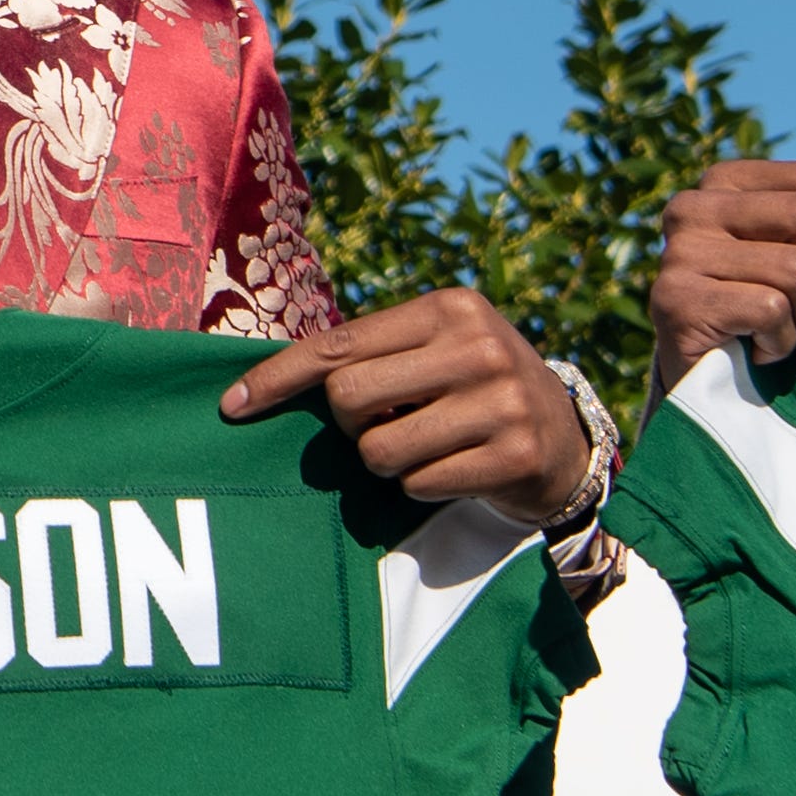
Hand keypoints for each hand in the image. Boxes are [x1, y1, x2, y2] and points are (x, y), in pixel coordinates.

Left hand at [220, 288, 594, 523]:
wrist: (563, 439)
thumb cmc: (470, 389)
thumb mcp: (433, 349)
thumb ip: (369, 355)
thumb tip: (264, 382)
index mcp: (448, 308)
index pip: (338, 346)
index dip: (279, 378)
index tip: (232, 407)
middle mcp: (478, 346)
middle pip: (349, 398)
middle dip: (351, 425)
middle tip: (387, 423)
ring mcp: (502, 400)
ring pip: (380, 450)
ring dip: (387, 462)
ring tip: (426, 446)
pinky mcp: (515, 454)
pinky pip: (418, 485)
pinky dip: (421, 486)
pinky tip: (454, 468)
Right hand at [648, 122, 795, 400]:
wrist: (718, 389)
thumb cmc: (778, 309)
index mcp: (727, 179)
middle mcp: (693, 204)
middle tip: (795, 310)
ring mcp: (677, 251)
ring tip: (774, 333)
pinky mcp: (674, 300)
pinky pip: (771, 309)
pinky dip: (780, 344)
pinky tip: (754, 351)